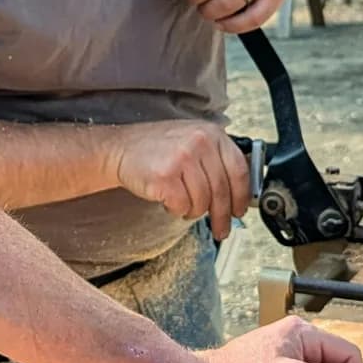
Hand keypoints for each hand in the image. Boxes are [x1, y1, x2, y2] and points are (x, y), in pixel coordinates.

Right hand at [107, 120, 252, 240]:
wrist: (120, 148)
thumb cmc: (157, 149)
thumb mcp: (193, 141)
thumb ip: (216, 160)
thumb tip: (238, 193)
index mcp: (212, 133)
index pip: (239, 170)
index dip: (242, 196)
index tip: (239, 210)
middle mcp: (200, 142)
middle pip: (222, 190)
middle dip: (222, 216)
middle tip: (221, 229)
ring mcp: (182, 158)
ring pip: (202, 201)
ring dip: (193, 211)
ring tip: (183, 204)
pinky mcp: (165, 176)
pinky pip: (182, 206)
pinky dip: (177, 210)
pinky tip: (169, 201)